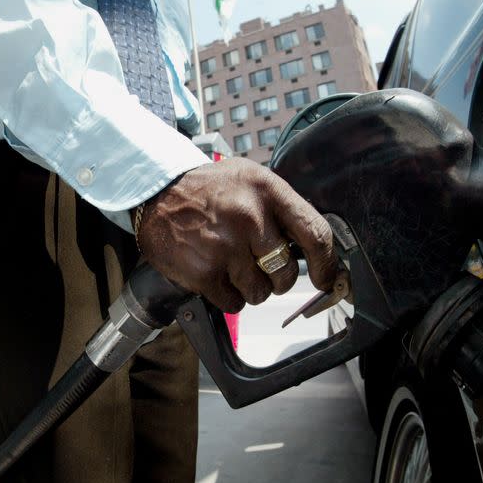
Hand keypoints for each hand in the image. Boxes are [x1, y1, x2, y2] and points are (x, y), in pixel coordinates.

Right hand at [136, 158, 337, 312]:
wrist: (156, 192)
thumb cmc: (208, 189)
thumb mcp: (250, 179)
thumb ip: (281, 209)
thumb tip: (313, 250)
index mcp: (268, 191)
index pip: (314, 234)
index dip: (326, 265)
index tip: (327, 279)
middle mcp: (250, 217)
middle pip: (287, 274)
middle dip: (277, 279)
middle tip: (258, 266)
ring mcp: (226, 246)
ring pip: (260, 293)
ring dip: (250, 288)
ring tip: (230, 264)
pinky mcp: (204, 271)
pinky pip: (233, 303)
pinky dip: (227, 295)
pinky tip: (214, 272)